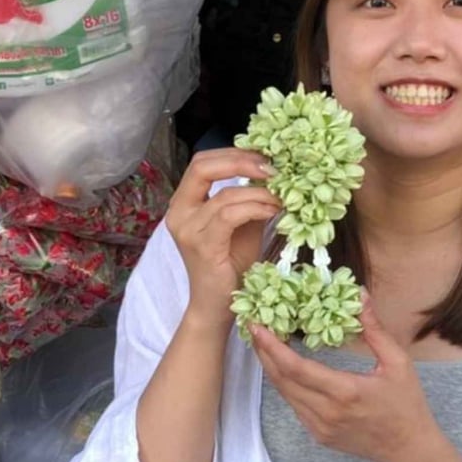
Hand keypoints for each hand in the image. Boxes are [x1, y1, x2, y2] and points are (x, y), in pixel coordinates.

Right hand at [165, 148, 278, 328]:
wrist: (218, 307)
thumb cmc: (231, 266)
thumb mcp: (243, 224)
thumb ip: (250, 198)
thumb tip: (276, 174)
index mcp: (185, 203)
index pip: (203, 162)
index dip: (234, 153)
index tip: (265, 157)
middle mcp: (179, 212)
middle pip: (202, 167)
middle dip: (241, 161)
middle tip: (272, 168)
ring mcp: (187, 230)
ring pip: (224, 195)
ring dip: (259, 192)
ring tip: (282, 197)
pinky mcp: (202, 246)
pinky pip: (229, 216)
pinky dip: (255, 208)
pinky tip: (273, 211)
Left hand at [250, 292, 445, 461]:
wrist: (408, 449)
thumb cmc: (407, 403)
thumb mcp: (397, 362)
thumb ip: (375, 329)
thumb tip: (360, 295)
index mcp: (345, 391)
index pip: (295, 368)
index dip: (272, 347)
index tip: (258, 327)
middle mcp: (326, 412)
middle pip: (282, 380)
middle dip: (264, 353)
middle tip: (253, 328)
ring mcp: (319, 427)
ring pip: (285, 394)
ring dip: (272, 369)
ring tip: (263, 344)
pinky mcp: (318, 435)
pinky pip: (295, 406)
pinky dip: (286, 385)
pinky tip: (284, 369)